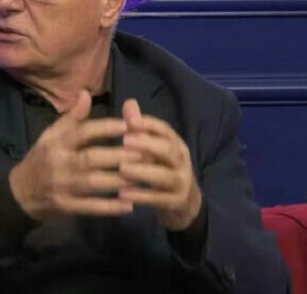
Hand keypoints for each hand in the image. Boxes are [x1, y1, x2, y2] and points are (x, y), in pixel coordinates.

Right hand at [8, 90, 136, 220]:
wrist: (20, 193)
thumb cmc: (41, 160)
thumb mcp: (51, 135)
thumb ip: (71, 118)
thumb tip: (86, 93)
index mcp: (56, 143)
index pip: (82, 132)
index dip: (105, 128)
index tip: (128, 126)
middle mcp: (59, 163)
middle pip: (91, 158)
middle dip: (119, 156)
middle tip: (144, 153)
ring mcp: (62, 186)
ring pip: (94, 183)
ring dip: (119, 181)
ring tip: (142, 178)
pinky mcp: (66, 206)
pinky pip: (91, 207)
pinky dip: (110, 207)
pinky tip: (129, 205)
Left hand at [119, 99, 201, 230]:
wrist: (185, 204)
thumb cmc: (162, 169)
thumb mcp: (153, 148)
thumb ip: (140, 127)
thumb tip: (129, 103)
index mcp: (175, 144)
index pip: (164, 130)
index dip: (148, 124)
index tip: (129, 121)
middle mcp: (181, 160)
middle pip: (168, 149)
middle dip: (147, 144)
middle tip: (124, 141)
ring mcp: (181, 182)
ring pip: (164, 175)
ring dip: (142, 171)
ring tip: (121, 168)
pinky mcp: (176, 202)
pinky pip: (159, 199)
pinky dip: (141, 196)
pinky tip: (122, 194)